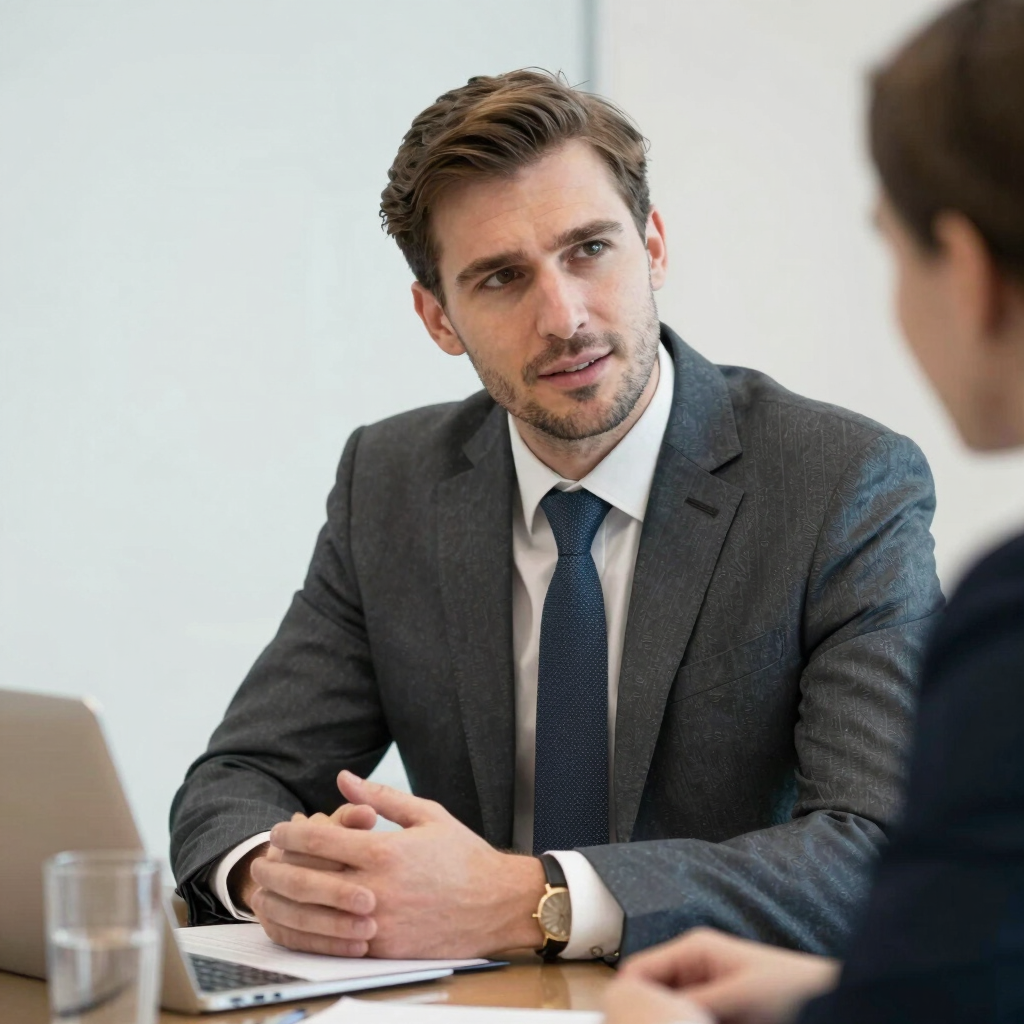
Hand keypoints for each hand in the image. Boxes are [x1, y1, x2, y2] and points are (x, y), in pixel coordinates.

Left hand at [257, 770, 546, 957]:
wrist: (497, 904)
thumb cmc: (465, 856)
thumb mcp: (427, 814)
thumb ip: (380, 797)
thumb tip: (344, 779)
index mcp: (384, 851)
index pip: (320, 840)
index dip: (292, 834)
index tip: (280, 829)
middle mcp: (376, 888)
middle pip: (308, 877)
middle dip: (279, 866)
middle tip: (264, 859)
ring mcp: (378, 922)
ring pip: (315, 913)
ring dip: (287, 900)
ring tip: (272, 890)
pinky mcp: (384, 948)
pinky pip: (335, 941)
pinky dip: (311, 930)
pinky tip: (299, 920)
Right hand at [615, 928, 839, 1023]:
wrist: (834, 1004)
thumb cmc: (793, 988)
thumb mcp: (738, 996)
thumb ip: (694, 1003)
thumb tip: (651, 1010)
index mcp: (694, 949)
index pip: (638, 970)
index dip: (625, 999)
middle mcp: (694, 967)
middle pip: (652, 994)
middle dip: (651, 1015)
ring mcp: (706, 991)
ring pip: (671, 1012)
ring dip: (673, 1021)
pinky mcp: (719, 1013)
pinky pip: (691, 1020)